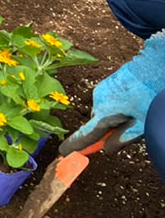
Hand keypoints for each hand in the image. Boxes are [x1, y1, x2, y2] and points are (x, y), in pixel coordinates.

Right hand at [60, 32, 164, 154]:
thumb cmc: (151, 94)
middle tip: (130, 128)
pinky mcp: (108, 82)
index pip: (86, 135)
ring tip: (137, 111)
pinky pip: (108, 100)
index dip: (75, 145)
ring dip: (115, 116)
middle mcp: (98, 100)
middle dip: (108, 130)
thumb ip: (123, 138)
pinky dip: (117, 106)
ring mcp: (102, 89)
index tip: (63, 153)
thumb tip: (107, 148)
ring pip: (104, 111)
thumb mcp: (143, 123)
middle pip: (98, 123)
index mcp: (105, 113)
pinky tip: (134, 101)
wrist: (155, 65)